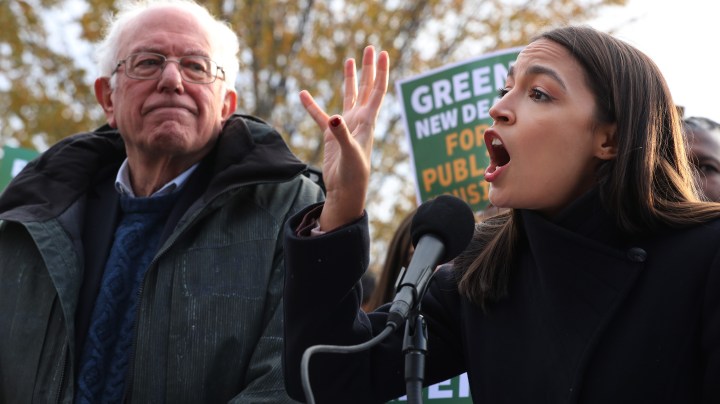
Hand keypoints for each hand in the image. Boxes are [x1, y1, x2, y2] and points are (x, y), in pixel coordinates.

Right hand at [300, 46, 389, 230]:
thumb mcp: (350, 154)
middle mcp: (359, 120)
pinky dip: (312, 106)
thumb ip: (341, 134)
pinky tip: (302, 94)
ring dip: (350, 79)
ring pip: (349, 96)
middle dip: (368, 68)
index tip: (382, 53)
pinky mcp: (331, 135)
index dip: (380, 72)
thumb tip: (333, 118)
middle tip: (370, 47)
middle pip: (366, 88)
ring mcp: (345, 125)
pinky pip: (320, 116)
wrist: (346, 191)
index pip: (377, 91)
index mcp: (367, 121)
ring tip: (349, 60)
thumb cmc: (354, 175)